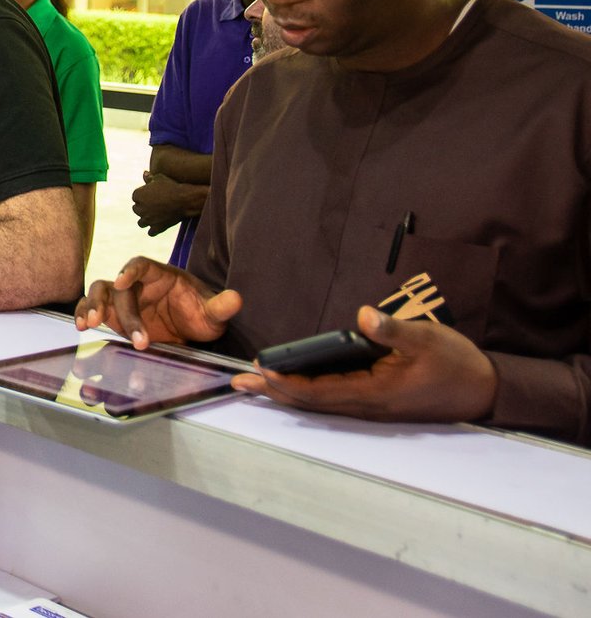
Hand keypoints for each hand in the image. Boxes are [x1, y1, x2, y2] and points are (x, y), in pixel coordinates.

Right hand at [74, 256, 241, 347]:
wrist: (189, 328)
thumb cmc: (200, 313)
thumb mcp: (213, 313)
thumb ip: (221, 306)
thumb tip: (236, 299)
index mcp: (160, 274)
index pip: (141, 264)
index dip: (130, 269)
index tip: (122, 279)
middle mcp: (137, 284)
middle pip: (120, 287)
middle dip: (125, 312)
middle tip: (138, 339)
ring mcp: (123, 299)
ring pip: (99, 292)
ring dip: (91, 306)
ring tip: (88, 324)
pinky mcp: (113, 315)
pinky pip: (92, 309)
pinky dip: (83, 314)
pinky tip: (81, 327)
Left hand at [131, 172, 202, 235]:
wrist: (185, 199)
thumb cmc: (172, 186)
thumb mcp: (160, 178)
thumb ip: (150, 178)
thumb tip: (144, 173)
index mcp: (137, 195)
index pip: (135, 197)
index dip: (144, 196)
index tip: (152, 195)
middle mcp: (140, 208)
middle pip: (137, 210)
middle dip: (144, 207)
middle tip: (155, 205)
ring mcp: (148, 219)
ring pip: (141, 223)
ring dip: (146, 219)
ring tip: (155, 216)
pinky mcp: (157, 228)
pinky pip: (150, 232)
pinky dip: (154, 229)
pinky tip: (159, 225)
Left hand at [233, 306, 498, 423]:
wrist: (485, 390)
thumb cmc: (456, 363)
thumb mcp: (426, 339)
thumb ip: (393, 330)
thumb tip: (364, 315)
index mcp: (375, 393)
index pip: (319, 390)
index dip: (287, 380)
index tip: (260, 368)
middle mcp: (368, 407)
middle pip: (311, 402)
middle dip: (274, 391)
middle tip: (239, 382)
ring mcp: (372, 410)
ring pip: (320, 405)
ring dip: (287, 394)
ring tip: (256, 385)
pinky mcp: (377, 405)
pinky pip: (334, 402)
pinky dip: (308, 394)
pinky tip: (295, 385)